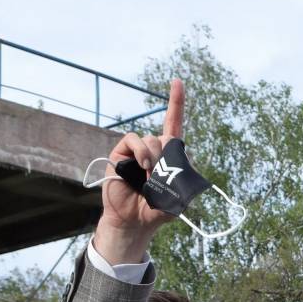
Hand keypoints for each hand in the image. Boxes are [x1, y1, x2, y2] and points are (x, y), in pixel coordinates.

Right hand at [93, 78, 184, 263]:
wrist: (134, 220)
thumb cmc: (155, 210)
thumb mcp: (176, 199)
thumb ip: (181, 183)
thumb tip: (173, 161)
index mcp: (169, 156)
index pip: (174, 125)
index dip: (176, 103)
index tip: (177, 81)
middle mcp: (153, 149)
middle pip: (166, 138)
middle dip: (168, 157)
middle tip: (162, 177)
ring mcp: (137, 151)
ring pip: (152, 140)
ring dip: (154, 158)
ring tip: (150, 178)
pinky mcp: (121, 153)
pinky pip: (133, 140)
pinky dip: (141, 152)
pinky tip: (142, 167)